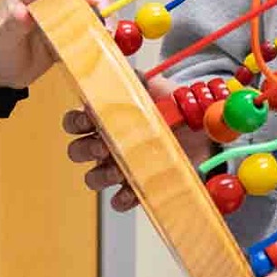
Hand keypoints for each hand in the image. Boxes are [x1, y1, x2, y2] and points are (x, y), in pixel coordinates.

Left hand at [0, 0, 110, 89]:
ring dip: (105, 3)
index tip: (93, 1)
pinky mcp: (74, 13)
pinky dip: (105, 18)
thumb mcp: (0, 39)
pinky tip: (106, 33)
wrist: (1, 67)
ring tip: (107, 28)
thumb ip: (12, 26)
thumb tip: (22, 14)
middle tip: (105, 14)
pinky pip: (95, 7)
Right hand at [66, 73, 209, 212]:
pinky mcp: (137, 188)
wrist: (202, 133)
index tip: (88, 120)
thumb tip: (133, 76)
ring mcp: (119, 168)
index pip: (74, 122)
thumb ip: (141, 82)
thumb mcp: (158, 89)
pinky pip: (120, 200)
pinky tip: (133, 191)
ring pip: (92, 178)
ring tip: (119, 170)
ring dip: (101, 175)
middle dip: (86, 150)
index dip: (75, 123)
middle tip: (103, 147)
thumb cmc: (173, 109)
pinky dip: (123, 198)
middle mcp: (105, 145)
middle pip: (76, 152)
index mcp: (104, 119)